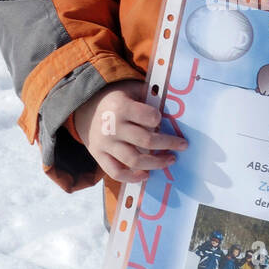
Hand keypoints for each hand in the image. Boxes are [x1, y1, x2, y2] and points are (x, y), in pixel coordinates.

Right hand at [72, 79, 187, 182]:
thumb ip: (149, 98)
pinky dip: (131, 178)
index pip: (148, 116)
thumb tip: (171, 111)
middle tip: (182, 145)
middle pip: (146, 141)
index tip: (162, 120)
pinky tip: (146, 175)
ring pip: (134, 160)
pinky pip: (116, 172)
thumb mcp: (131, 89)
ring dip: (156, 163)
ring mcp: (105, 144)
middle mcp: (112, 127)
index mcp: (121, 107)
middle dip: (168, 144)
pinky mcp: (99, 156)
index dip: (158, 119)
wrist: (85, 107)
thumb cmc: (116, 99)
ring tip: (170, 160)